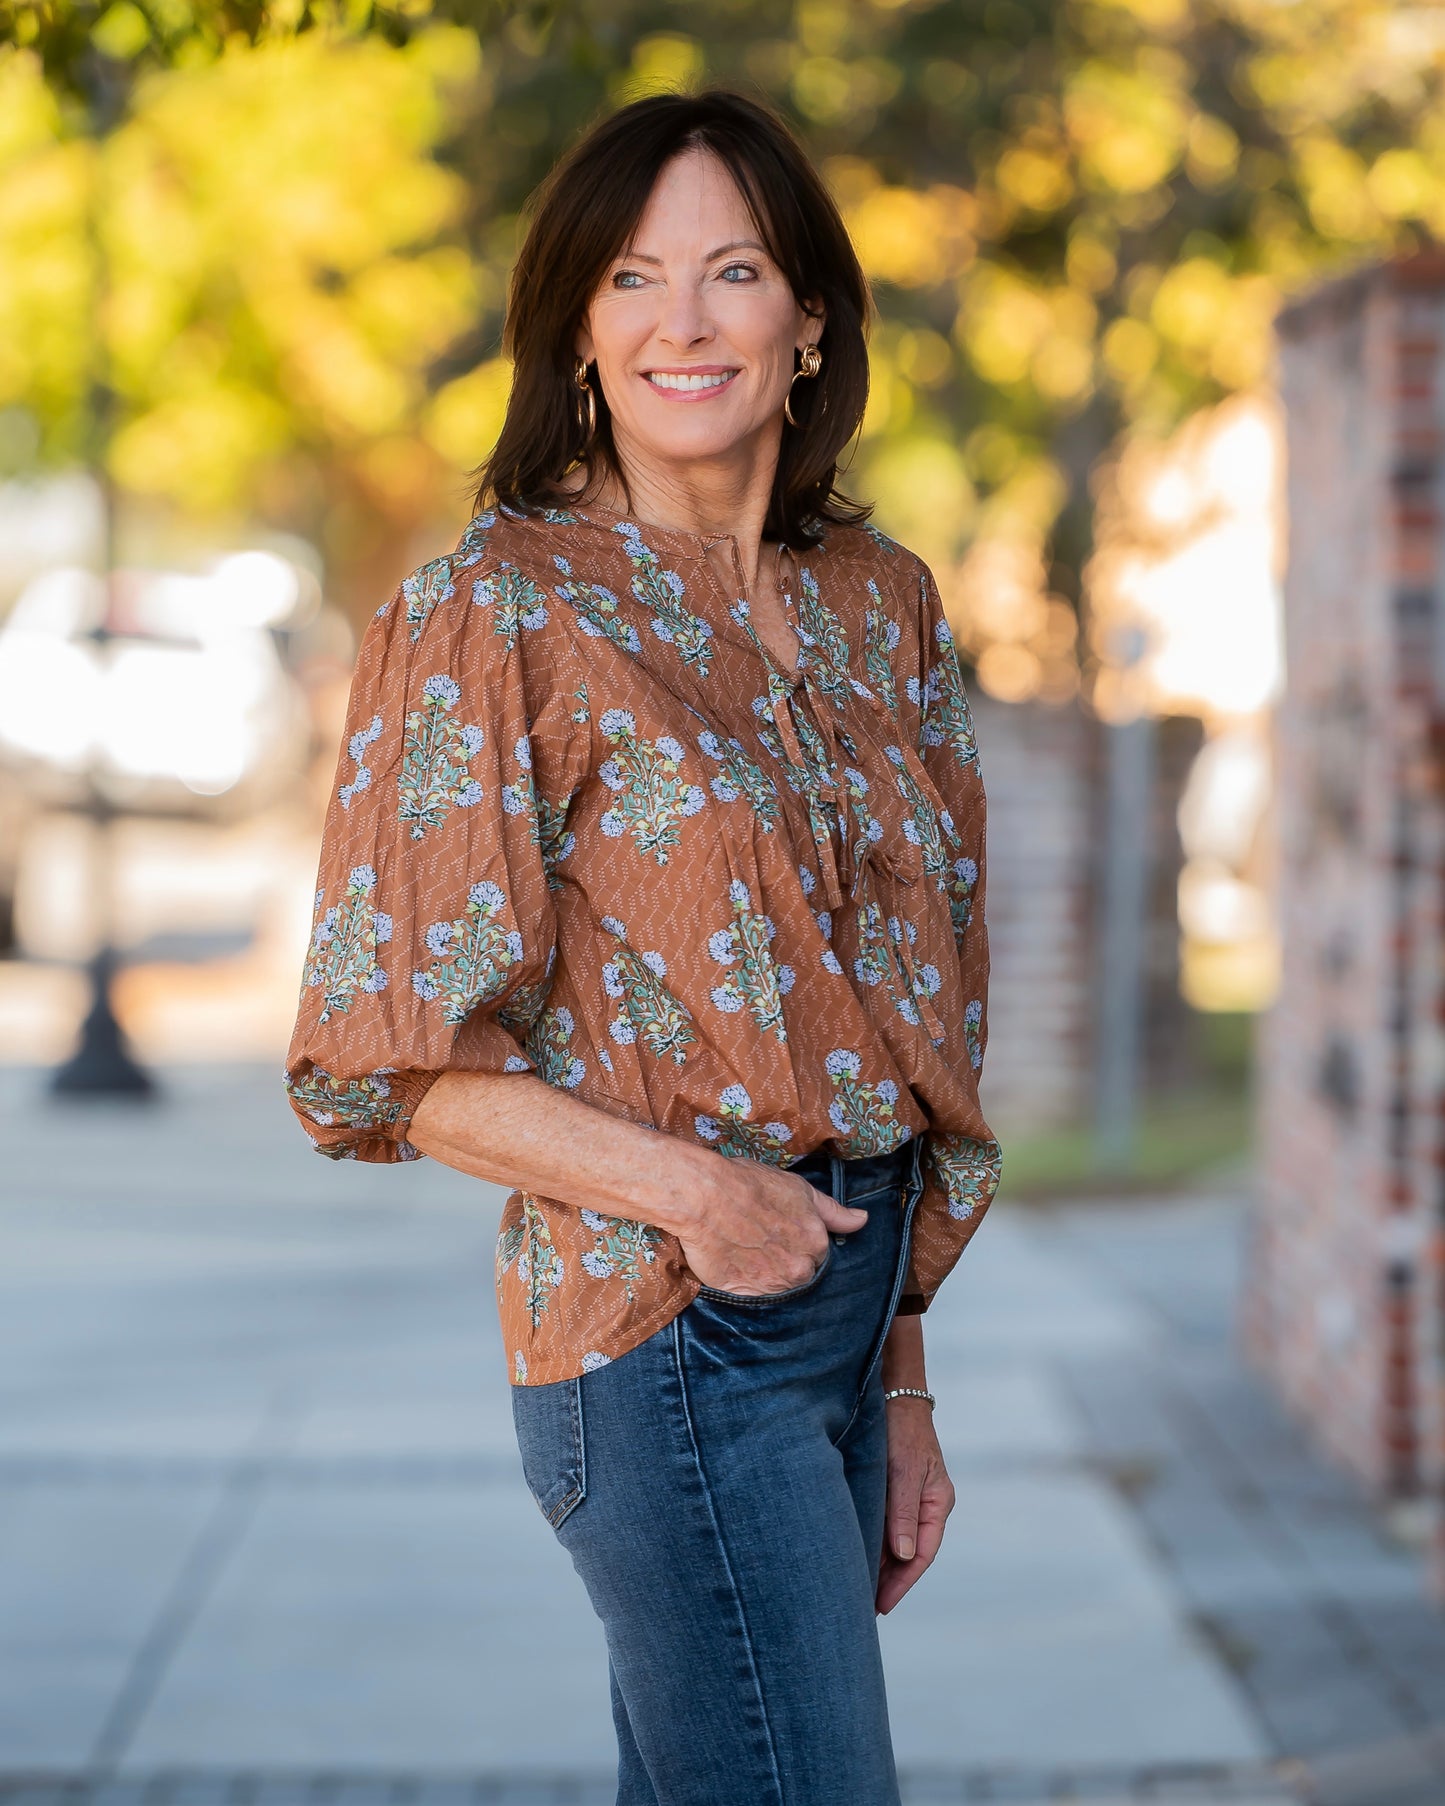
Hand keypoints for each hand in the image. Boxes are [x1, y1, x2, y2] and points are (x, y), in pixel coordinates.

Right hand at [676, 1159, 868, 1295]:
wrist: (705, 1196)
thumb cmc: (750, 1185)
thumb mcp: (799, 1189)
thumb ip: (833, 1211)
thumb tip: (862, 1220)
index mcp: (816, 1244)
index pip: (816, 1256)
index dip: (796, 1243)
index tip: (779, 1233)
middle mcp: (799, 1270)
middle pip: (798, 1274)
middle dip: (783, 1262)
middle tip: (760, 1241)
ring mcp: (771, 1286)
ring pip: (776, 1289)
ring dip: (765, 1276)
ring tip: (745, 1252)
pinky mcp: (743, 1295)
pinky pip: (750, 1298)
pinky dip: (743, 1286)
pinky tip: (733, 1264)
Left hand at [876, 1398, 953, 1613]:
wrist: (892, 1393)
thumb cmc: (901, 1429)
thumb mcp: (904, 1471)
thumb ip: (902, 1512)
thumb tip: (904, 1557)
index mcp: (937, 1503)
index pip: (922, 1554)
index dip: (902, 1583)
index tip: (881, 1606)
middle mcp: (924, 1505)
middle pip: (908, 1554)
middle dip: (888, 1581)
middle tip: (863, 1609)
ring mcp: (908, 1497)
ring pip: (894, 1542)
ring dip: (878, 1564)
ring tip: (855, 1590)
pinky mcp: (890, 1489)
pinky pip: (882, 1525)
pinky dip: (871, 1543)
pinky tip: (854, 1555)